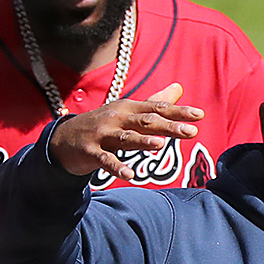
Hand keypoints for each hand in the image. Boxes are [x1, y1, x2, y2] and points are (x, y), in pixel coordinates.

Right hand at [48, 83, 204, 181]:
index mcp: (129, 109)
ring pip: (126, 138)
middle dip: (169, 126)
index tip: (200, 115)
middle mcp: (117, 118)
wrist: (64, 138)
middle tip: (191, 131)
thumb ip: (155, 102)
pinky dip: (117, 167)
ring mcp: (103, 135)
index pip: (158, 109)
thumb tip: (179, 88)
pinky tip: (130, 175)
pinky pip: (106, 160)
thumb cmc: (104, 124)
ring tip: (161, 144)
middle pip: (146, 122)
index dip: (179, 112)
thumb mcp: (129, 111)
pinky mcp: (91, 152)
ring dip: (143, 141)